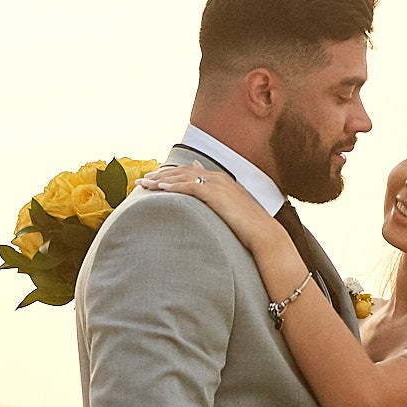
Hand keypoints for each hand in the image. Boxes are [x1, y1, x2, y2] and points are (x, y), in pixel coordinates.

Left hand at [140, 165, 284, 253]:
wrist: (264, 234)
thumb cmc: (249, 228)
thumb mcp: (232, 212)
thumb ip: (218, 204)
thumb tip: (206, 206)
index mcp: (222, 180)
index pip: (191, 172)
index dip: (171, 175)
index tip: (155, 179)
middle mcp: (218, 178)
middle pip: (183, 172)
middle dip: (161, 175)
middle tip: (142, 181)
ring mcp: (218, 184)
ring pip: (183, 177)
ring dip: (162, 179)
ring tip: (145, 183)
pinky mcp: (216, 194)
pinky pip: (190, 186)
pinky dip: (174, 185)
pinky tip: (160, 188)